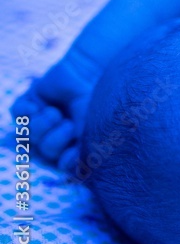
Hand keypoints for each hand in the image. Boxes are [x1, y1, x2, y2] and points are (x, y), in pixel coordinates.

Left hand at [11, 52, 96, 171]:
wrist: (91, 72)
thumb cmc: (97, 103)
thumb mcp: (94, 130)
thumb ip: (84, 153)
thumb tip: (70, 171)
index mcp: (74, 143)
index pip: (61, 163)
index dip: (63, 161)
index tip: (70, 157)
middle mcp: (55, 134)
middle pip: (44, 151)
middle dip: (55, 139)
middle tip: (69, 125)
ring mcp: (40, 119)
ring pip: (28, 134)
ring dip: (43, 124)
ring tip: (55, 112)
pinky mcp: (28, 103)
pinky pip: (17, 114)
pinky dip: (27, 111)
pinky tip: (41, 105)